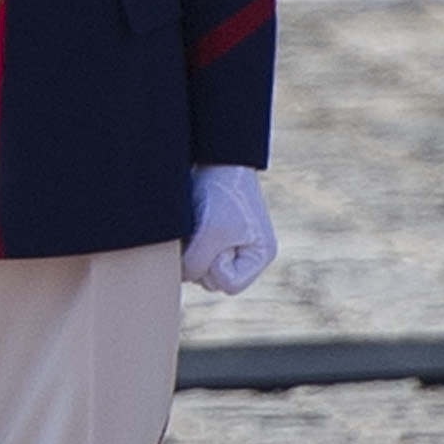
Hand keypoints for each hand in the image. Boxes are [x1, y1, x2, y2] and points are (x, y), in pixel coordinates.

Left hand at [183, 164, 276, 299]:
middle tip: (204, 229)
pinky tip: (190, 226)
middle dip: (202, 258)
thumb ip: (196, 264)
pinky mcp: (211, 238)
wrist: (215, 157)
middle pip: (213, 281)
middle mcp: (246, 255)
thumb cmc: (222, 193)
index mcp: (260, 255)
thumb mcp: (211, 232)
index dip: (216, 267)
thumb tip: (183, 276)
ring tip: (196, 225)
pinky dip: (187, 244)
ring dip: (192, 250)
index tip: (215, 239)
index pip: (230, 286)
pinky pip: (193, 255)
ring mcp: (229, 247)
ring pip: (200, 270)